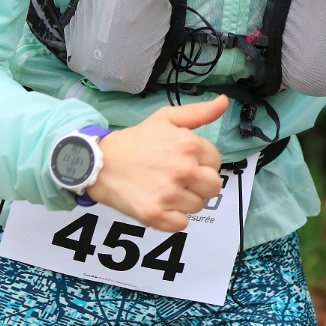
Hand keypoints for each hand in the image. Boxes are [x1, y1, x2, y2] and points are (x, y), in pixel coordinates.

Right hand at [87, 95, 227, 231]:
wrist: (102, 162)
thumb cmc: (137, 140)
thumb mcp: (166, 118)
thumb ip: (199, 112)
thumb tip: (223, 102)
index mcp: (189, 145)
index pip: (216, 162)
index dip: (203, 162)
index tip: (188, 161)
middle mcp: (183, 170)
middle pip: (213, 187)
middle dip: (200, 183)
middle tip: (180, 178)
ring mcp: (170, 194)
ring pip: (198, 206)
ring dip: (186, 200)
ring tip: (167, 188)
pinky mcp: (156, 215)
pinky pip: (182, 224)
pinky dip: (173, 217)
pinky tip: (161, 203)